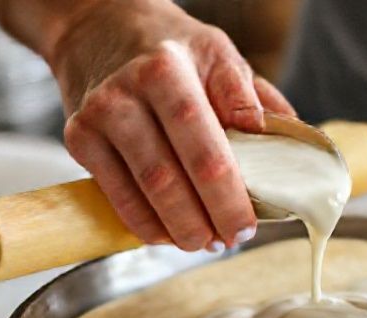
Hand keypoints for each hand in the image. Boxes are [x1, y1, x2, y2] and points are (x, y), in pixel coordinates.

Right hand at [46, 0, 294, 250]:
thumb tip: (287, 152)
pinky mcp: (78, 139)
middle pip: (170, 178)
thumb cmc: (170, 48)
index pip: (204, 149)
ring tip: (204, 241)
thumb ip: (252, 101)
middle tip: (228, 240)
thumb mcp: (219, 55)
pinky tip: (169, 234)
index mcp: (169, 72)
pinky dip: (146, 225)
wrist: (98, 27)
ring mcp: (98, 119)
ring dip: (177, 230)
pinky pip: (116, 198)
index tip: (247, 225)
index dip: (228, 196)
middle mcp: (127, 94)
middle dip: (205, 220)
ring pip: (143, 192)